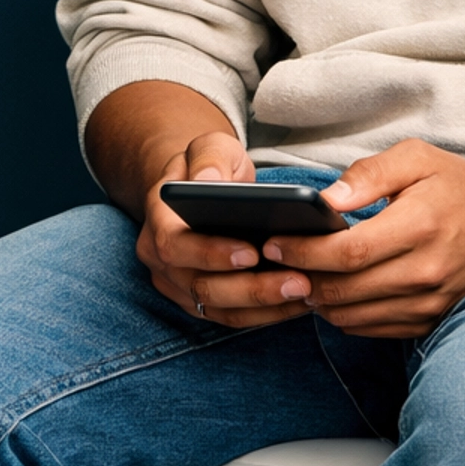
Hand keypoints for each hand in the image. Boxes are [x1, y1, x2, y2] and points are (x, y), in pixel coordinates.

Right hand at [136, 130, 316, 328]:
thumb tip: (208, 182)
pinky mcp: (200, 303)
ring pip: (219, 308)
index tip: (253, 253)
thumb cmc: (209, 166)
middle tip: (299, 281)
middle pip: (201, 286)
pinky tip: (299, 302)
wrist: (200, 187)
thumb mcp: (210, 147)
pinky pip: (232, 317)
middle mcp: (161, 261)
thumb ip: (209, 158)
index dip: (211, 254)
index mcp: (158, 222)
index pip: (175, 246)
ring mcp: (179, 286)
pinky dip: (266, 314)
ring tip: (307, 291)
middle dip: (252, 288)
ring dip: (265, 306)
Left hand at [263, 140, 464, 339]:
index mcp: (420, 225)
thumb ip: (370, 173)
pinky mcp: (430, 320)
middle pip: (344, 290)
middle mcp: (426, 270)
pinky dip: (344, 316)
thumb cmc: (457, 186)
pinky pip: (373, 330)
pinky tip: (332, 293)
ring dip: (318, 301)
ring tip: (299, 277)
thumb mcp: (418, 159)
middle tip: (274, 263)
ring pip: (353, 316)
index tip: (274, 243)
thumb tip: (328, 199)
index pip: (348, 251)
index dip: (304, 251)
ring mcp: (430, 302)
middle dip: (301, 278)